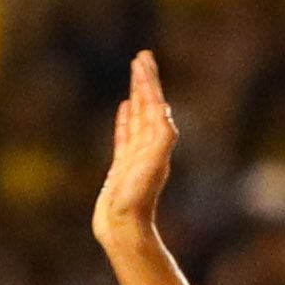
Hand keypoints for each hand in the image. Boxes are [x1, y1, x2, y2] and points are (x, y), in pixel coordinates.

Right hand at [92, 51, 175, 246]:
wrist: (124, 227)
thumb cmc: (137, 197)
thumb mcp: (153, 163)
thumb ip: (161, 135)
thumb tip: (162, 110)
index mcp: (159, 140)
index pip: (154, 102)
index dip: (149, 80)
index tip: (143, 59)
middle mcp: (150, 144)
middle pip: (148, 104)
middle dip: (145, 81)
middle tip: (142, 57)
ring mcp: (136, 154)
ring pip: (137, 116)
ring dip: (136, 96)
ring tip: (135, 76)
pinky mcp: (122, 165)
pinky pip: (125, 134)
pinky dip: (125, 119)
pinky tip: (123, 108)